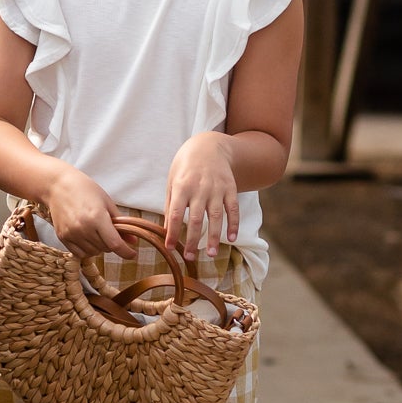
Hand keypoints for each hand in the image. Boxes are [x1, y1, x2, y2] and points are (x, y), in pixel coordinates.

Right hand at [42, 166, 132, 260]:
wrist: (58, 186)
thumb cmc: (85, 189)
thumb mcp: (107, 203)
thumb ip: (120, 223)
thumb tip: (132, 240)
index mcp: (97, 217)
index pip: (115, 244)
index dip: (126, 252)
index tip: (132, 254)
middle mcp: (83, 228)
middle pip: (105, 249)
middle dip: (112, 243)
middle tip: (109, 231)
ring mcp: (71, 234)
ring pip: (93, 252)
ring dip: (99, 247)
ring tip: (97, 232)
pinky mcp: (62, 237)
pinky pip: (79, 253)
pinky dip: (87, 249)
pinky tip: (87, 238)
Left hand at [165, 132, 238, 260]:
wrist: (209, 145)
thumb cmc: (186, 166)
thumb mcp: (172, 180)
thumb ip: (170, 203)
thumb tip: (167, 228)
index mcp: (182, 186)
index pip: (175, 214)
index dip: (172, 232)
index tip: (170, 248)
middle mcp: (200, 188)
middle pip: (196, 219)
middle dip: (192, 240)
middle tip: (190, 257)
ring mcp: (217, 189)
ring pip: (216, 217)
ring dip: (214, 237)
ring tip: (211, 254)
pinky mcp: (230, 188)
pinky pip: (233, 209)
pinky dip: (234, 224)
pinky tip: (232, 239)